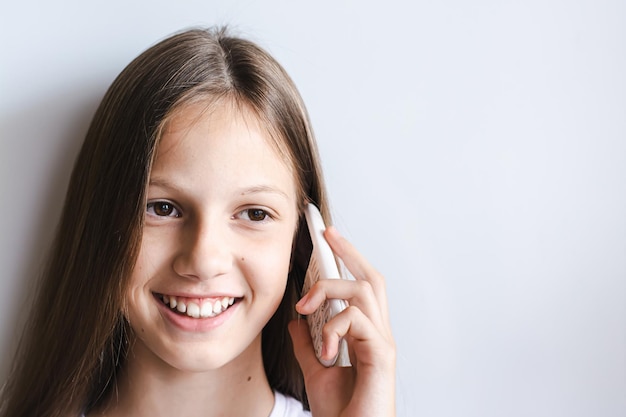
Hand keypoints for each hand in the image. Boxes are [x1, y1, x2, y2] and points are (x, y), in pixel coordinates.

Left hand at [288, 226, 395, 416]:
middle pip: (371, 279)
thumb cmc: (342, 412)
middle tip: (327, 235)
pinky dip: (333, 327)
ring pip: (364, 290)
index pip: (360, 286)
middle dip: (349, 251)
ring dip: (329, 290)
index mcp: (365, 335)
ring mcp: (383, 343)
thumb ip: (308, 343)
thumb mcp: (316, 370)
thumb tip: (296, 321)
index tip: (329, 238)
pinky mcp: (382, 354)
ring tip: (306, 307)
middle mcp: (378, 334)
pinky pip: (356, 319)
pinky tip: (325, 349)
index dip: (347, 259)